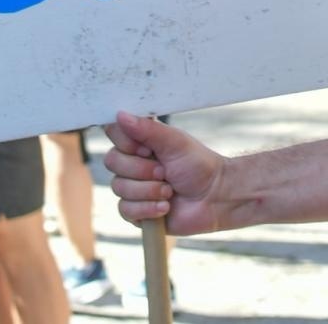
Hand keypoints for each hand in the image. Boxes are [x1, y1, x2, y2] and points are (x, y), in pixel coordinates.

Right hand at [104, 112, 229, 234]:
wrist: (215, 197)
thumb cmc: (199, 165)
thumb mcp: (175, 142)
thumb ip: (147, 129)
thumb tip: (120, 114)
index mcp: (141, 142)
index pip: (114, 133)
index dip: (127, 143)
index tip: (149, 148)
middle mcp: (133, 163)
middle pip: (112, 162)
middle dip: (142, 170)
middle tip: (165, 172)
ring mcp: (134, 187)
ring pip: (119, 188)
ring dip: (148, 190)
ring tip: (169, 191)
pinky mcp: (137, 211)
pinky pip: (125, 210)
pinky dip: (147, 208)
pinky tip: (165, 207)